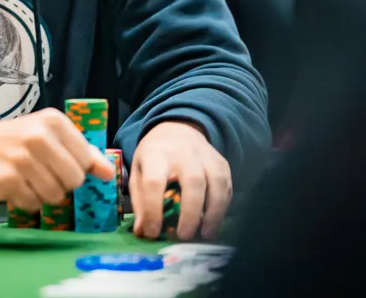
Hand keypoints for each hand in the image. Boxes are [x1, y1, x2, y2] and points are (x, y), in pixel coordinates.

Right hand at [0, 108, 114, 210]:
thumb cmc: (22, 140)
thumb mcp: (53, 135)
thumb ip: (84, 152)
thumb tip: (109, 174)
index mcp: (54, 122)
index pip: (86, 158)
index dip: (80, 168)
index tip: (66, 166)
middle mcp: (38, 138)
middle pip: (74, 180)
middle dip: (64, 184)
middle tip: (49, 175)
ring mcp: (21, 159)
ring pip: (55, 195)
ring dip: (47, 194)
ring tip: (33, 181)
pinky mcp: (6, 180)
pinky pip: (33, 204)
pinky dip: (30, 201)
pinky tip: (20, 188)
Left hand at [130, 121, 230, 240]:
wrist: (178, 129)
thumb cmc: (156, 157)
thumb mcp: (139, 172)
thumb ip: (140, 201)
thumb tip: (144, 231)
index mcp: (156, 154)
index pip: (154, 182)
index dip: (153, 210)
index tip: (153, 232)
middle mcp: (184, 153)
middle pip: (193, 181)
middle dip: (190, 212)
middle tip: (184, 236)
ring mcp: (206, 156)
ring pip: (216, 182)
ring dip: (213, 211)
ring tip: (206, 234)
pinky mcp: (221, 162)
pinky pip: (227, 185)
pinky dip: (223, 206)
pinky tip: (214, 222)